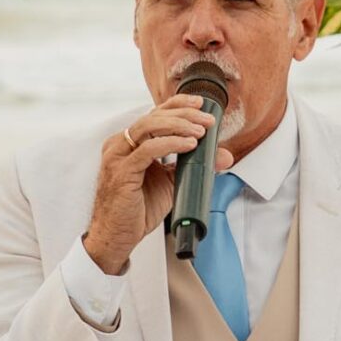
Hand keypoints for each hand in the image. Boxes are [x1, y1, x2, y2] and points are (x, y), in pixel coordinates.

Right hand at [81, 93, 230, 276]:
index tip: (200, 104)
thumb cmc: (137, 210)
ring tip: (200, 132)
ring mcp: (118, 156)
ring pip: (149, 126)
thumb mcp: (171, 183)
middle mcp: (120, 145)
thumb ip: (193, 166)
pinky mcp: (121, 171)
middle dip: (184, 114)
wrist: (118, 236)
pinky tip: (188, 145)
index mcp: (129, 144)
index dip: (177, 105)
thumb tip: (222, 156)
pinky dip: (170, 144)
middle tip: (207, 120)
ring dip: (178, 125)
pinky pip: (148, 150)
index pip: (154, 114)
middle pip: (153, 116)